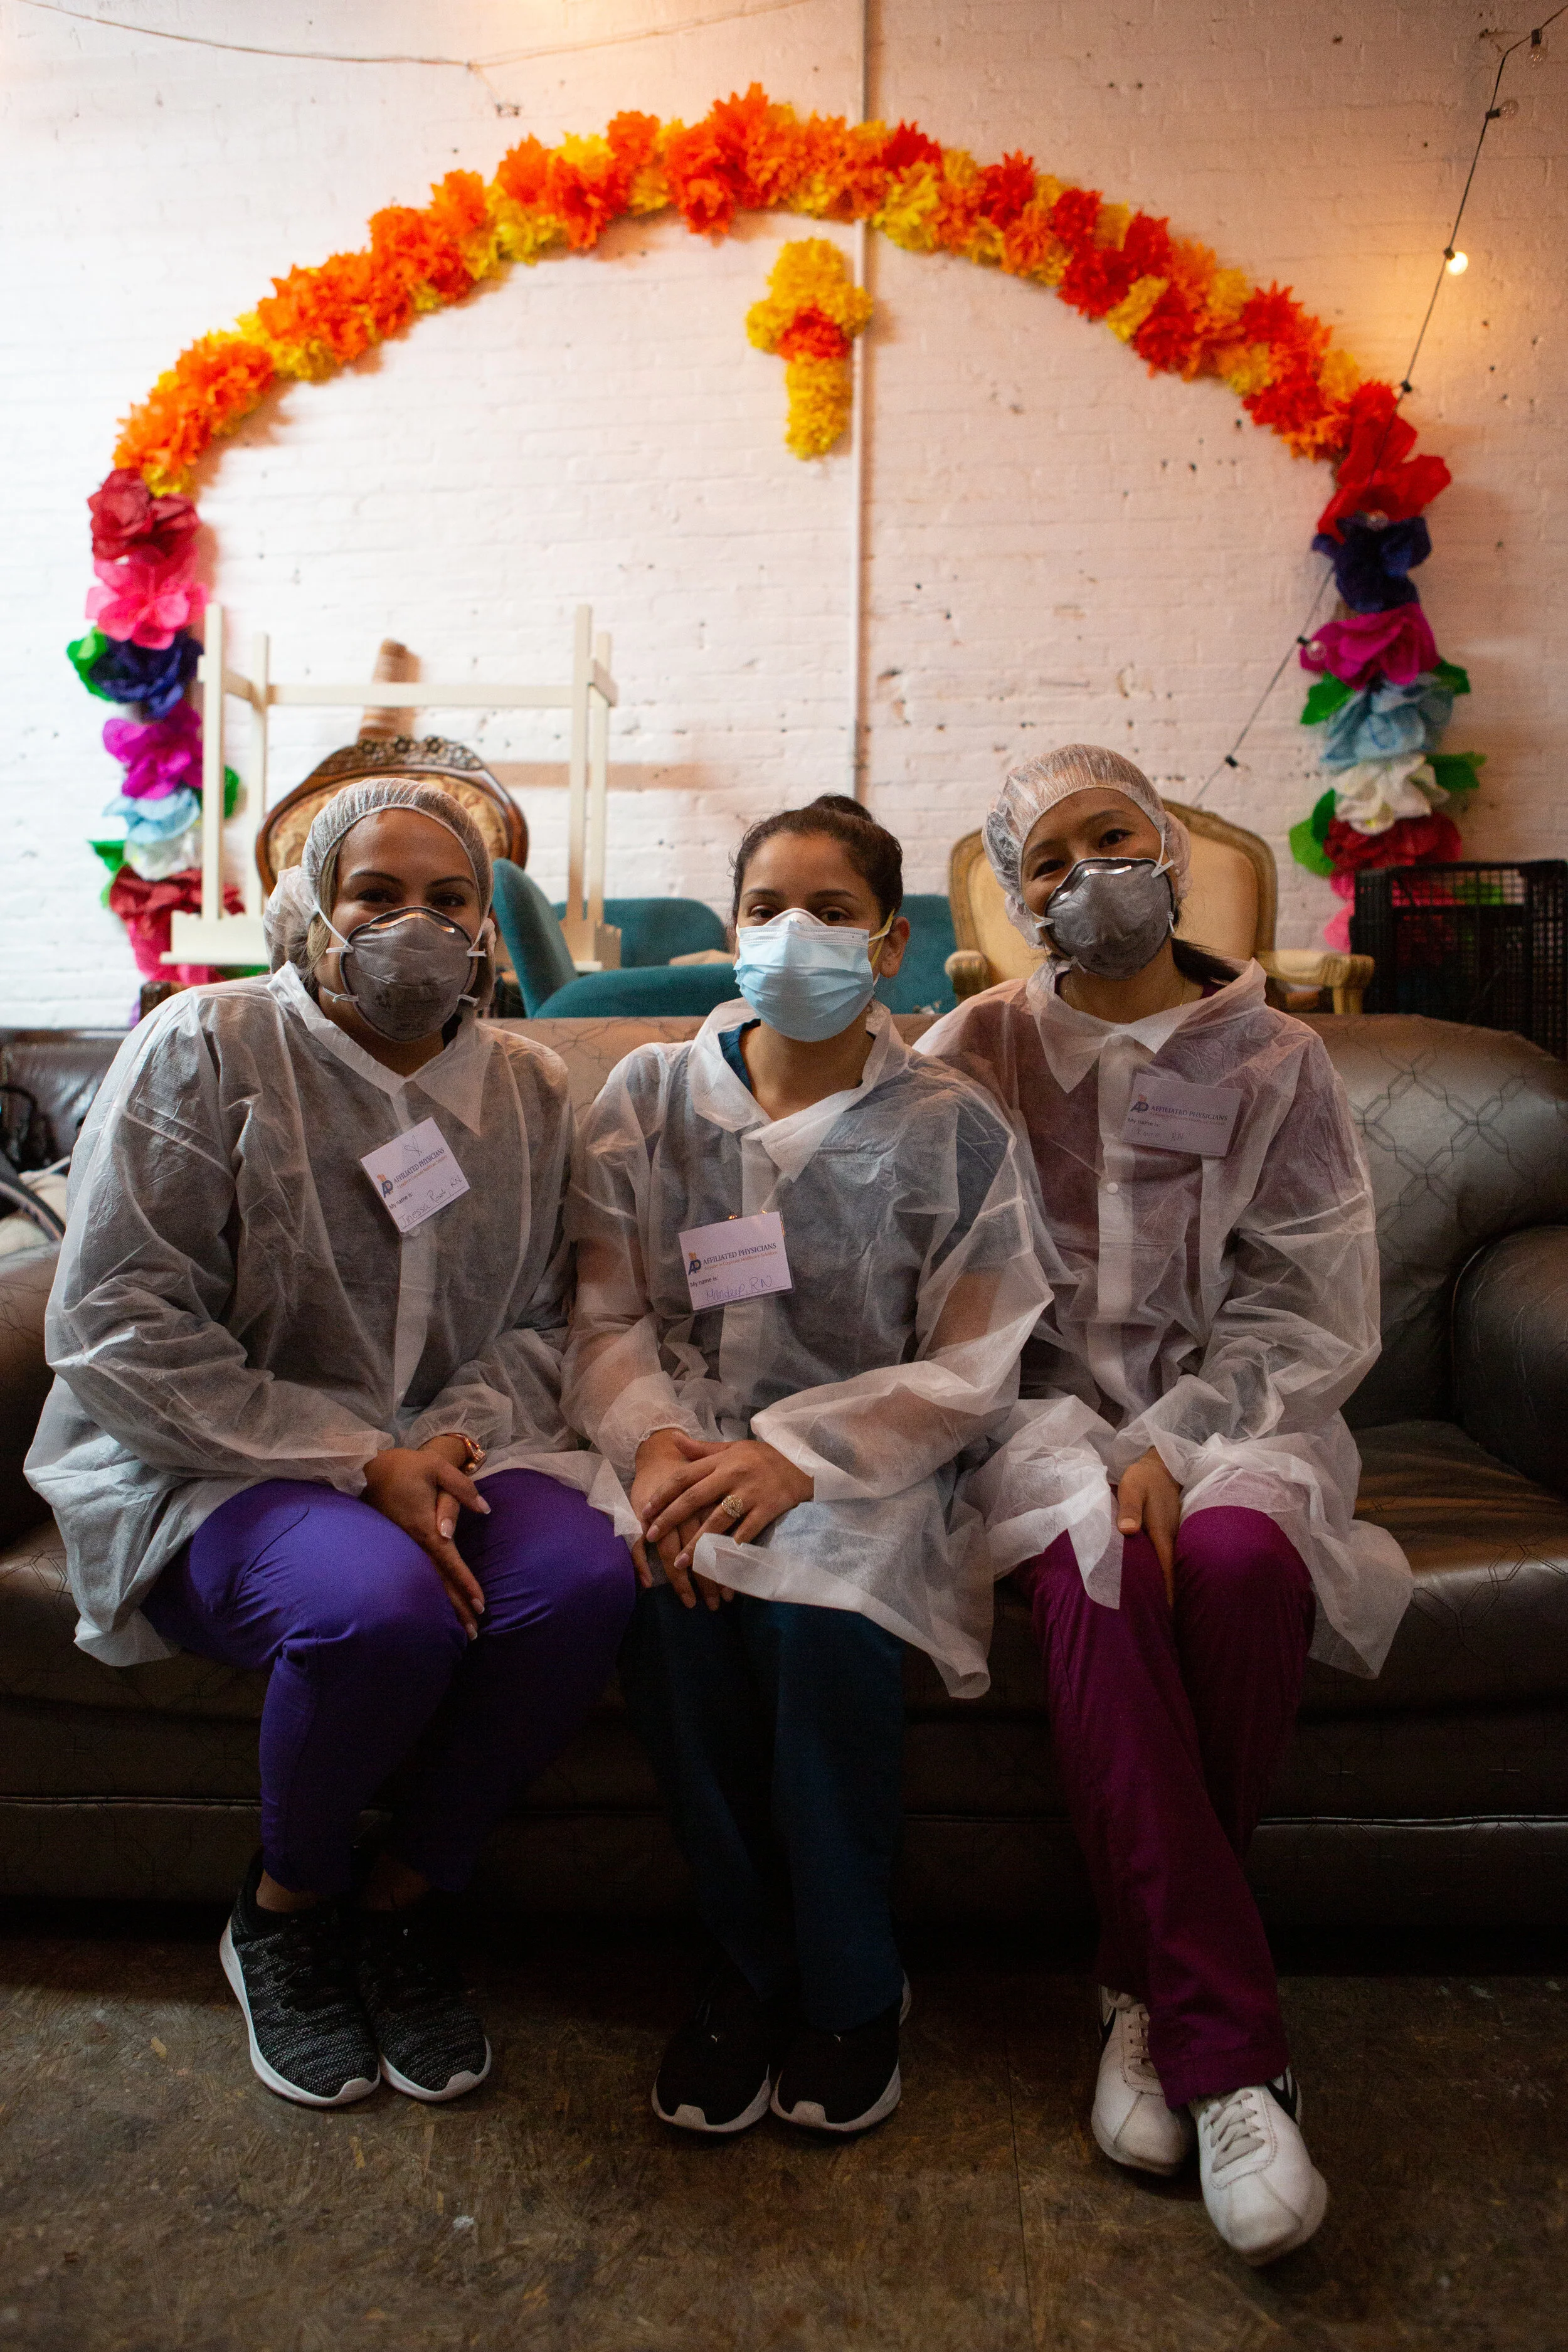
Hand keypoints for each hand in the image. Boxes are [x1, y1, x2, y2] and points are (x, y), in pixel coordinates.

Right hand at [362, 1441, 489, 1636]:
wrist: (368, 1468)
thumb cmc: (406, 1465)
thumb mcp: (436, 1467)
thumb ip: (462, 1488)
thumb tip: (485, 1509)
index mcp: (423, 1526)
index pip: (449, 1561)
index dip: (464, 1583)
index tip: (480, 1604)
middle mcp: (412, 1542)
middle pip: (438, 1581)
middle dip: (456, 1607)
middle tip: (475, 1633)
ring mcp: (402, 1546)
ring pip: (425, 1582)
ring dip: (443, 1606)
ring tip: (461, 1629)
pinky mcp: (396, 1545)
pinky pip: (416, 1574)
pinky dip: (429, 1593)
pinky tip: (437, 1608)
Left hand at [642, 1435, 812, 1602]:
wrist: (803, 1461)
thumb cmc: (763, 1457)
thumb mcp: (732, 1448)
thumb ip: (702, 1450)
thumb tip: (672, 1440)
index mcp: (721, 1460)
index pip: (684, 1476)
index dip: (662, 1494)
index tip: (645, 1512)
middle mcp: (732, 1475)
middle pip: (694, 1498)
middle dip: (670, 1519)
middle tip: (651, 1537)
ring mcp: (750, 1493)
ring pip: (717, 1520)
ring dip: (696, 1542)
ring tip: (680, 1562)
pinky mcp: (767, 1509)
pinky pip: (746, 1532)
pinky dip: (730, 1548)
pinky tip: (717, 1563)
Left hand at [1114, 1447, 1182, 1606]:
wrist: (1160, 1464)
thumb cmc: (1142, 1478)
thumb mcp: (1131, 1489)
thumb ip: (1129, 1509)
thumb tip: (1128, 1531)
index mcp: (1162, 1534)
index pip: (1167, 1572)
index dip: (1168, 1596)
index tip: (1167, 1619)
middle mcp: (1170, 1539)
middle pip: (1171, 1576)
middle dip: (1168, 1600)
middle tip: (1161, 1626)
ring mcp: (1172, 1536)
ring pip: (1169, 1568)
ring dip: (1166, 1588)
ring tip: (1159, 1614)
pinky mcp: (1168, 1532)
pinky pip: (1166, 1559)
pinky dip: (1163, 1574)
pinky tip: (1156, 1584)